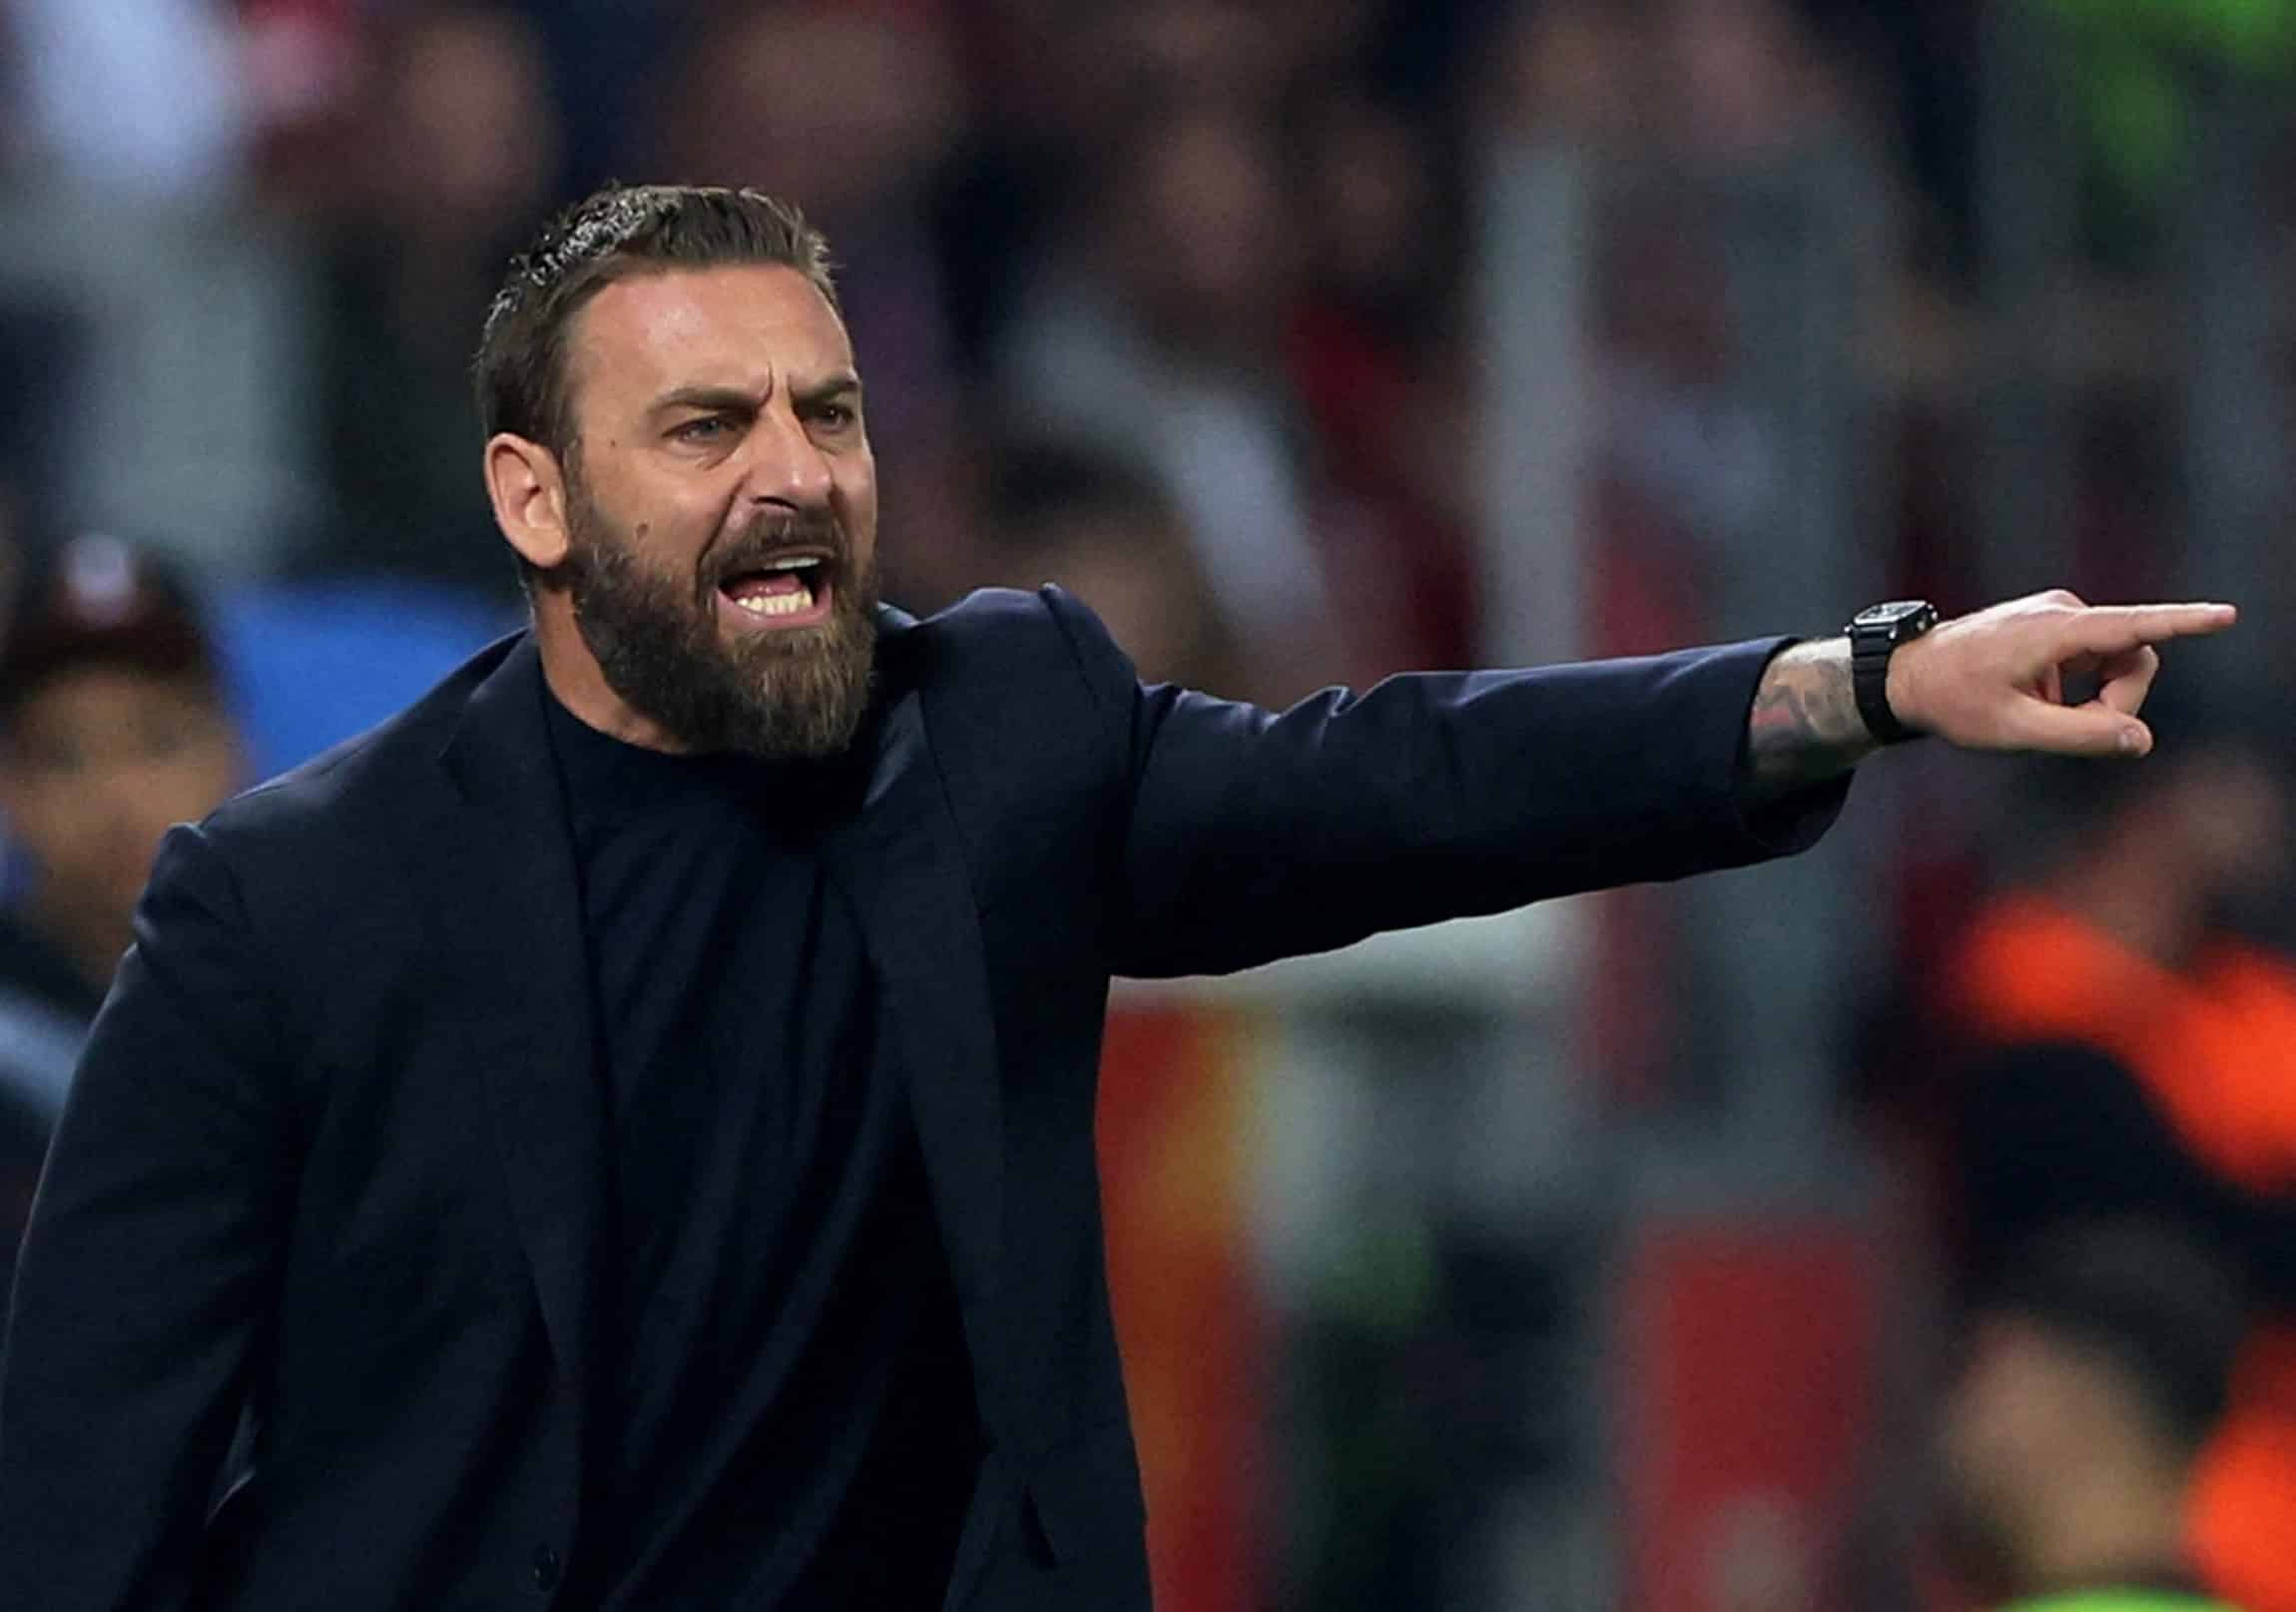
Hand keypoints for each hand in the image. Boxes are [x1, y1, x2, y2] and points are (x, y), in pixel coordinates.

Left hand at [1886, 590, 2237, 756]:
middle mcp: (2064, 611)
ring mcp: (2060, 614)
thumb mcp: (2012, 729)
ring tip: (2042, 713)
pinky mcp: (2056, 624)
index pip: (2133, 627)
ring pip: (2116, 660)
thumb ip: (2078, 736)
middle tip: (2074, 730)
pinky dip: (2080, 688)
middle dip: (2118, 701)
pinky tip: (2036, 699)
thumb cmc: (1953, 701)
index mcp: (2054, 630)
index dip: (2183, 624)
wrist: (1908, 674)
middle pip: (2133, 657)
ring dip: (2096, 697)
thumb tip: (2139, 739)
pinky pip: (2095, 659)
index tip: (2225, 616)